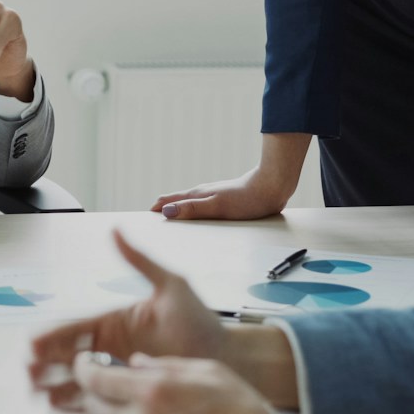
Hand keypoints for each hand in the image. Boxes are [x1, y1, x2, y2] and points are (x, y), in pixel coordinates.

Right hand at [28, 231, 228, 408]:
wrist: (228, 358)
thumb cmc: (203, 322)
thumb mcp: (171, 286)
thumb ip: (140, 261)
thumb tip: (116, 230)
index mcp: (112, 321)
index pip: (73, 327)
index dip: (51, 336)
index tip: (33, 344)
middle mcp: (109, 348)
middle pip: (66, 355)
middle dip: (45, 363)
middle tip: (30, 372)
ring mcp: (117, 372)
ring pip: (75, 380)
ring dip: (54, 385)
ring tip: (39, 393)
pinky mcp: (127, 394)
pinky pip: (95, 400)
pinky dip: (75, 404)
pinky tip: (59, 408)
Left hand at [75, 354, 301, 413]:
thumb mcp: (210, 373)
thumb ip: (167, 365)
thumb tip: (137, 363)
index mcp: (153, 392)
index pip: (95, 378)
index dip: (83, 367)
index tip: (84, 361)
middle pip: (95, 405)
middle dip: (96, 390)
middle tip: (108, 380)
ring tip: (147, 405)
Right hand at [152, 133, 308, 220]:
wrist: (271, 187)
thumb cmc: (246, 199)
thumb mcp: (217, 207)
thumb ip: (192, 209)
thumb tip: (165, 211)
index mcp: (196, 194)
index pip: (166, 201)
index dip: (154, 210)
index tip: (142, 223)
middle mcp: (201, 193)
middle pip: (174, 201)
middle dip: (160, 211)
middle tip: (150, 225)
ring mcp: (212, 196)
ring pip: (187, 203)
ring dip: (175, 211)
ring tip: (167, 223)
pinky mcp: (223, 201)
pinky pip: (199, 207)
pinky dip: (190, 212)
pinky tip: (195, 219)